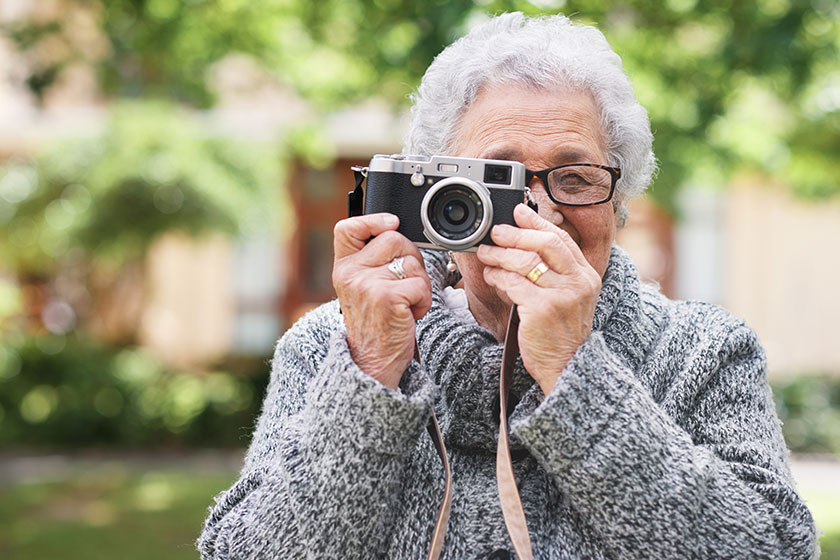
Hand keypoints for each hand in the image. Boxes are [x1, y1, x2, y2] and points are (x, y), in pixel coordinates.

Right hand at [332, 213, 431, 388]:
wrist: (372, 362)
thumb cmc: (375, 324)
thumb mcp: (363, 289)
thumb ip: (372, 261)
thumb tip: (397, 231)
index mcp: (343, 268)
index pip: (347, 229)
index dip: (372, 220)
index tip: (391, 223)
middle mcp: (350, 273)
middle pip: (394, 239)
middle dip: (410, 258)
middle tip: (405, 285)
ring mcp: (367, 284)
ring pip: (412, 261)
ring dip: (418, 283)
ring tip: (404, 304)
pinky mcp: (387, 297)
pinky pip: (421, 284)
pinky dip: (423, 301)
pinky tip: (409, 315)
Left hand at [476, 204, 601, 394]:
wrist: (567, 367)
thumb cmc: (561, 334)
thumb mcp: (569, 299)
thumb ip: (556, 274)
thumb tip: (524, 245)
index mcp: (587, 277)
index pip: (562, 239)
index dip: (538, 222)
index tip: (519, 212)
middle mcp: (578, 283)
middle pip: (546, 243)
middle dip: (516, 233)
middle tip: (495, 232)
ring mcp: (561, 296)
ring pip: (525, 261)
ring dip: (500, 254)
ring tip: (486, 254)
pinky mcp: (542, 309)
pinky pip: (513, 283)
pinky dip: (498, 276)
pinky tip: (491, 276)